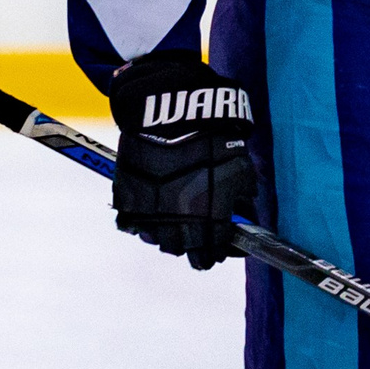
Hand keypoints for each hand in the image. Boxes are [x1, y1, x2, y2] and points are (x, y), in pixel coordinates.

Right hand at [107, 51, 256, 270]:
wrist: (170, 113)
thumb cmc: (210, 138)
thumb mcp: (240, 168)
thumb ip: (242, 198)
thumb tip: (243, 215)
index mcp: (207, 222)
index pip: (212, 255)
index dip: (219, 252)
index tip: (220, 246)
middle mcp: (177, 226)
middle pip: (182, 251)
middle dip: (192, 243)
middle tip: (196, 229)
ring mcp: (148, 216)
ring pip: (156, 240)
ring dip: (166, 232)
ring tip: (173, 215)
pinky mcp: (126, 201)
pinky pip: (130, 224)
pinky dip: (139, 220)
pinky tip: (150, 206)